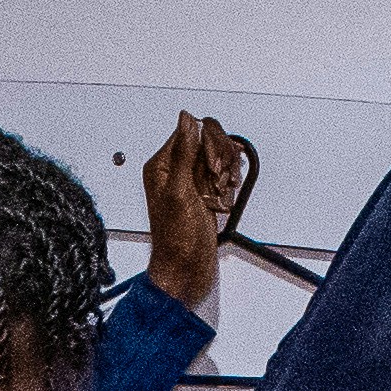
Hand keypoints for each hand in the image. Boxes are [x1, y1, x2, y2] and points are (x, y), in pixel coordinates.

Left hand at [137, 112, 258, 309]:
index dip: (208, 145)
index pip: (190, 130)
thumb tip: (186, 119)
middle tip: (216, 184)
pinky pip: (222, 176)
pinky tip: (223, 201)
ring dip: (226, 174)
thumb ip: (184, 153)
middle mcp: (174, 170)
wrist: (185, 271)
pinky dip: (228, 186)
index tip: (213, 168)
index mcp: (161, 165)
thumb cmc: (176, 240)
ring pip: (218, 158)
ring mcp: (191, 182)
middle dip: (219, 160)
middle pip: (207, 141)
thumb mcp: (180, 192)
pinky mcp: (204, 194)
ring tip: (220, 195)